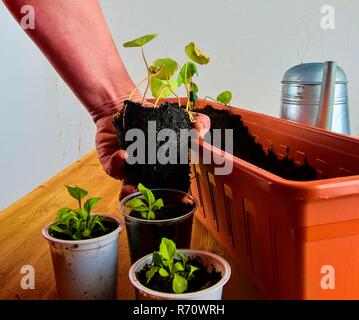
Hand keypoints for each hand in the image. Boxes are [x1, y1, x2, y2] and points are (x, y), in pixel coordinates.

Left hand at [95, 96, 210, 198]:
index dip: (176, 196)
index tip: (181, 199)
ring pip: (127, 188)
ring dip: (129, 191)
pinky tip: (124, 153)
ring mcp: (128, 170)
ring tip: (131, 187)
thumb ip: (198, 123)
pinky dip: (118, 163)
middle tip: (151, 198)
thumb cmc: (151, 116)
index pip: (172, 186)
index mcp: (164, 167)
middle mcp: (146, 172)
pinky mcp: (111, 162)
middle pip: (149, 193)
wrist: (124, 106)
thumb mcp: (180, 117)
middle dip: (149, 199)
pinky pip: (113, 168)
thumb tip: (202, 131)